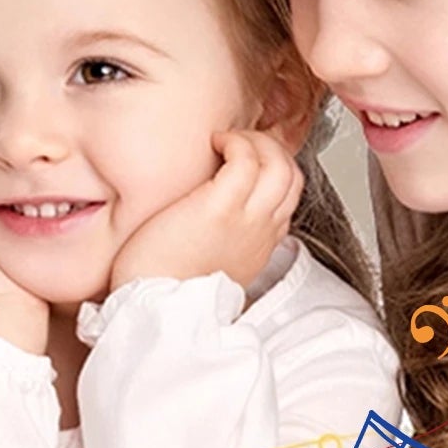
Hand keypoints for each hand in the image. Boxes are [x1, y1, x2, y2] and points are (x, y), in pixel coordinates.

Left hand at [110, 128, 303, 292]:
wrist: (155, 306)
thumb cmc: (165, 281)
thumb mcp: (213, 262)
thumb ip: (224, 237)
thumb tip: (213, 213)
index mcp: (260, 243)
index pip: (287, 195)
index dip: (272, 168)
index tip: (247, 158)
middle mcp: (261, 231)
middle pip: (292, 175)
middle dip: (271, 147)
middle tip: (238, 143)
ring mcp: (246, 220)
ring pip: (280, 164)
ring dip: (256, 141)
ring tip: (227, 141)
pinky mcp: (220, 209)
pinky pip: (246, 160)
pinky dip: (236, 142)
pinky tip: (215, 142)